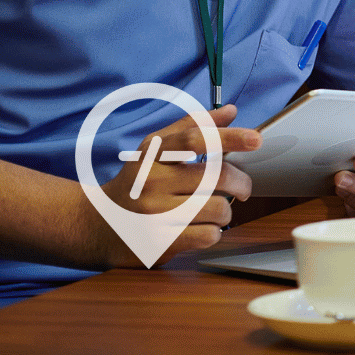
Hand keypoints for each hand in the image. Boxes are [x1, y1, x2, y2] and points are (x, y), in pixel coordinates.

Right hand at [95, 105, 260, 267]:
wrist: (97, 225)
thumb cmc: (137, 182)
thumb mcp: (156, 149)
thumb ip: (193, 127)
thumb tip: (230, 111)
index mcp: (152, 155)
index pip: (194, 139)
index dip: (229, 136)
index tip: (256, 138)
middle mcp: (151, 182)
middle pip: (216, 177)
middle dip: (240, 182)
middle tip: (242, 187)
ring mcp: (152, 214)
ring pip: (217, 209)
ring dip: (226, 211)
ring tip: (216, 209)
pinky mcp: (157, 243)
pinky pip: (207, 235)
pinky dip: (214, 231)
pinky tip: (203, 227)